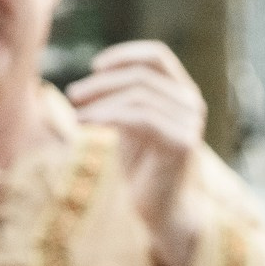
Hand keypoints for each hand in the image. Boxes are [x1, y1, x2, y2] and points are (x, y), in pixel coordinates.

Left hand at [67, 40, 207, 265]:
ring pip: (138, 96)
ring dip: (100, 101)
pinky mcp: (181, 143)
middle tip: (72, 95)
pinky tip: (84, 123)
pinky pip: (140, 117)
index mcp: (182, 93)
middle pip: (141, 76)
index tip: (95, 67)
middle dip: (102, 83)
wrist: (162, 210)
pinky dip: (107, 116)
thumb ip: (126, 98)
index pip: (158, 57)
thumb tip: (99, 71)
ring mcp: (190, 123)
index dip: (124, 56)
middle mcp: (192, 104)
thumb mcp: (132, 124)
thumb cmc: (144, 168)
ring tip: (75, 114)